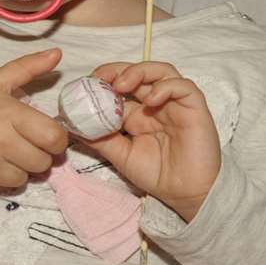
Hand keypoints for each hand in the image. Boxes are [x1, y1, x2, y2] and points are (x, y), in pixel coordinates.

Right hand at [0, 49, 69, 194]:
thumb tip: (57, 54)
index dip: (57, 140)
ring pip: (21, 180)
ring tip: (3, 156)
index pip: (53, 138)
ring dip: (17, 171)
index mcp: (8, 113)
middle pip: (41, 164)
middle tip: (23, 147)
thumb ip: (28, 67)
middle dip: (37, 157)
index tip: (47, 137)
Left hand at [84, 61, 220, 220]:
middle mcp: (156, 103)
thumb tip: (71, 125)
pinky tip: (150, 101)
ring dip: (139, 72)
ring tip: (121, 84)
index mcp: (138, 113)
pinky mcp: (194, 107)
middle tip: (100, 78)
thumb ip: (99, 139)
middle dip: (117, 70)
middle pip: (137, 72)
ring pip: (160, 71)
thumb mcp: (120, 155)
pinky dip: (165, 87)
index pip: (120, 86)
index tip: (85, 85)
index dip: (104, 81)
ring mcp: (175, 103)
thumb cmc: (156, 175)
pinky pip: (183, 86)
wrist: (185, 194)